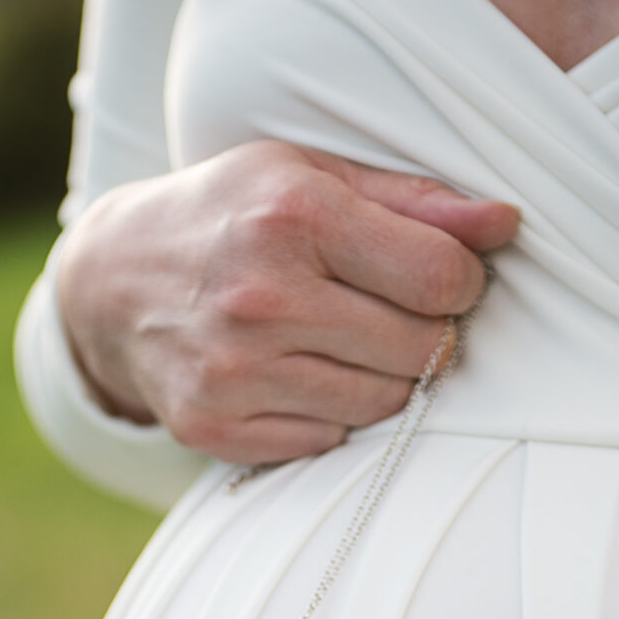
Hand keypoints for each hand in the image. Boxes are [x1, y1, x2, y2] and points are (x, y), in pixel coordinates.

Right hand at [56, 139, 519, 462]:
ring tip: (347, 341)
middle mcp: (259, 297)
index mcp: (293, 216)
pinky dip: (329, 417)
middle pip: (419, 349)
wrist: (113, 281)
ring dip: (383, 379)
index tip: (438, 276)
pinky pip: (326, 443)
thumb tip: (506, 225)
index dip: (461, 282)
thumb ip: (415, 201)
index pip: (441, 278)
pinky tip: (300, 375)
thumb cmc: (231, 215)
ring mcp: (232, 371)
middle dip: (425, 334)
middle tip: (393, 312)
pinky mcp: (213, 427)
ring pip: (380, 405)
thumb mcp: (312, 174)